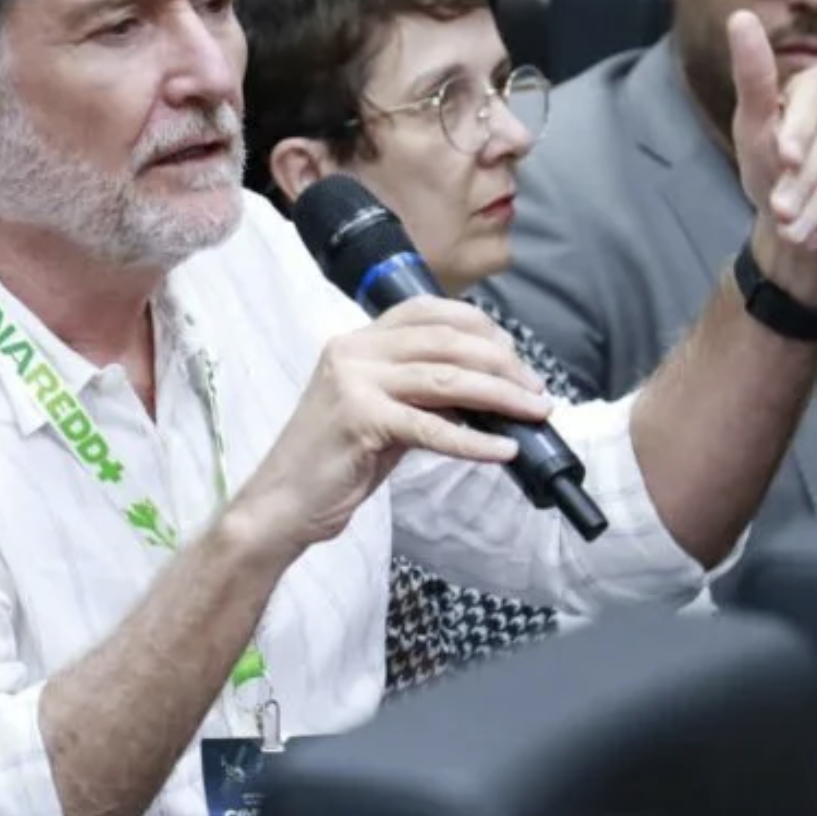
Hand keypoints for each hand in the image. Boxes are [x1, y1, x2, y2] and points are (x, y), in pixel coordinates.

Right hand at [227, 298, 551, 558]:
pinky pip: (431, 427)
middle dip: (502, 364)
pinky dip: (473, 441)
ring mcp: (353, 382)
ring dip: (500, 396)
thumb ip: (422, 393)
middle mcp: (353, 351)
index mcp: (357, 341)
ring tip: (535, 413)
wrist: (280, 504)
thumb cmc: (334, 462)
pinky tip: (502, 451)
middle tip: (536, 391)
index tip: (514, 355)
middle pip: (446, 341)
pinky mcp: (359, 419)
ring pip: (445, 378)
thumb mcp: (380, 412)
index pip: (429, 311)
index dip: (480, 326)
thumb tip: (487, 394)